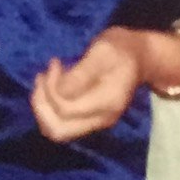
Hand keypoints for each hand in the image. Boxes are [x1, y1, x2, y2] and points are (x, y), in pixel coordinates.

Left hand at [31, 27, 147, 141]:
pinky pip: (60, 123)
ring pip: (55, 130)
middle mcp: (101, 119)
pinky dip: (48, 107)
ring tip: (43, 79)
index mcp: (106, 103)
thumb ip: (82, 72)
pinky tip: (49, 86)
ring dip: (42, 106)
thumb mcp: (102, 51)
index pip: (65, 110)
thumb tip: (60, 91)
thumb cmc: (119, 49)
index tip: (55, 63)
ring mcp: (95, 122)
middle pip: (57, 130)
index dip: (51, 88)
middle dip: (41, 104)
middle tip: (43, 76)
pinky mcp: (88, 119)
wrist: (138, 56)